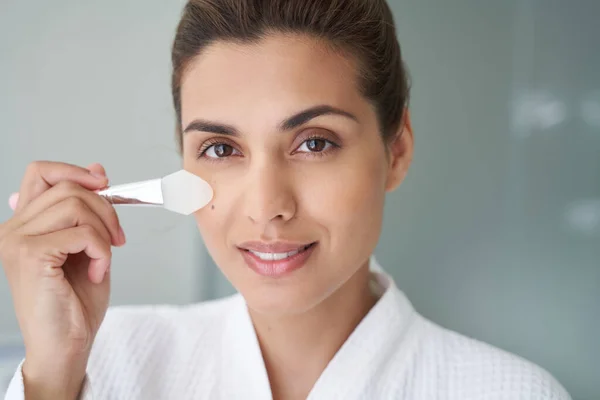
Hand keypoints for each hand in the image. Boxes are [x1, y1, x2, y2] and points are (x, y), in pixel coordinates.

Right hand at [0, 161, 125, 398]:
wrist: (66, 344)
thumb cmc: (75, 301)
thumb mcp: (87, 245)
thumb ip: (86, 210)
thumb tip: (96, 169)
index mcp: (24, 224)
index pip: (41, 172)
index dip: (75, 171)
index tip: (104, 184)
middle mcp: (13, 228)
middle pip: (68, 187)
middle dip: (105, 208)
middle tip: (118, 238)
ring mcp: (17, 240)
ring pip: (76, 204)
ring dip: (103, 231)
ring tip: (103, 258)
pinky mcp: (31, 254)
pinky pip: (82, 232)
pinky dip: (101, 250)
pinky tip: (96, 270)